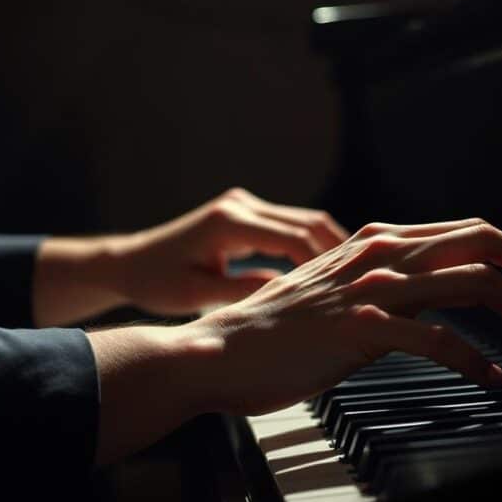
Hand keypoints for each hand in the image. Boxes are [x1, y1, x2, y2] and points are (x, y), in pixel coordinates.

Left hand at [32, 188, 347, 325]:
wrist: (128, 262)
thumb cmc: (155, 282)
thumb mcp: (198, 295)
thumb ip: (244, 291)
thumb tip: (289, 292)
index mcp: (230, 223)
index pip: (293, 237)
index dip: (327, 261)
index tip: (353, 284)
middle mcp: (240, 206)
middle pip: (307, 221)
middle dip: (340, 249)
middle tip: (373, 275)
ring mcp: (244, 206)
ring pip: (303, 221)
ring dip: (331, 245)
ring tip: (361, 272)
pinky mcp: (244, 214)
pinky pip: (289, 226)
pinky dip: (312, 245)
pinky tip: (331, 268)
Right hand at [87, 218, 501, 464]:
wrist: (220, 348)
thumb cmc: (275, 326)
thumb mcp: (334, 286)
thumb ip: (378, 280)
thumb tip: (422, 287)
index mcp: (375, 242)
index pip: (462, 230)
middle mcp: (379, 255)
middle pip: (479, 240)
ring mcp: (371, 290)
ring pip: (471, 282)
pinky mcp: (361, 330)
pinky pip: (438, 340)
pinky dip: (476, 360)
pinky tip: (491, 377)